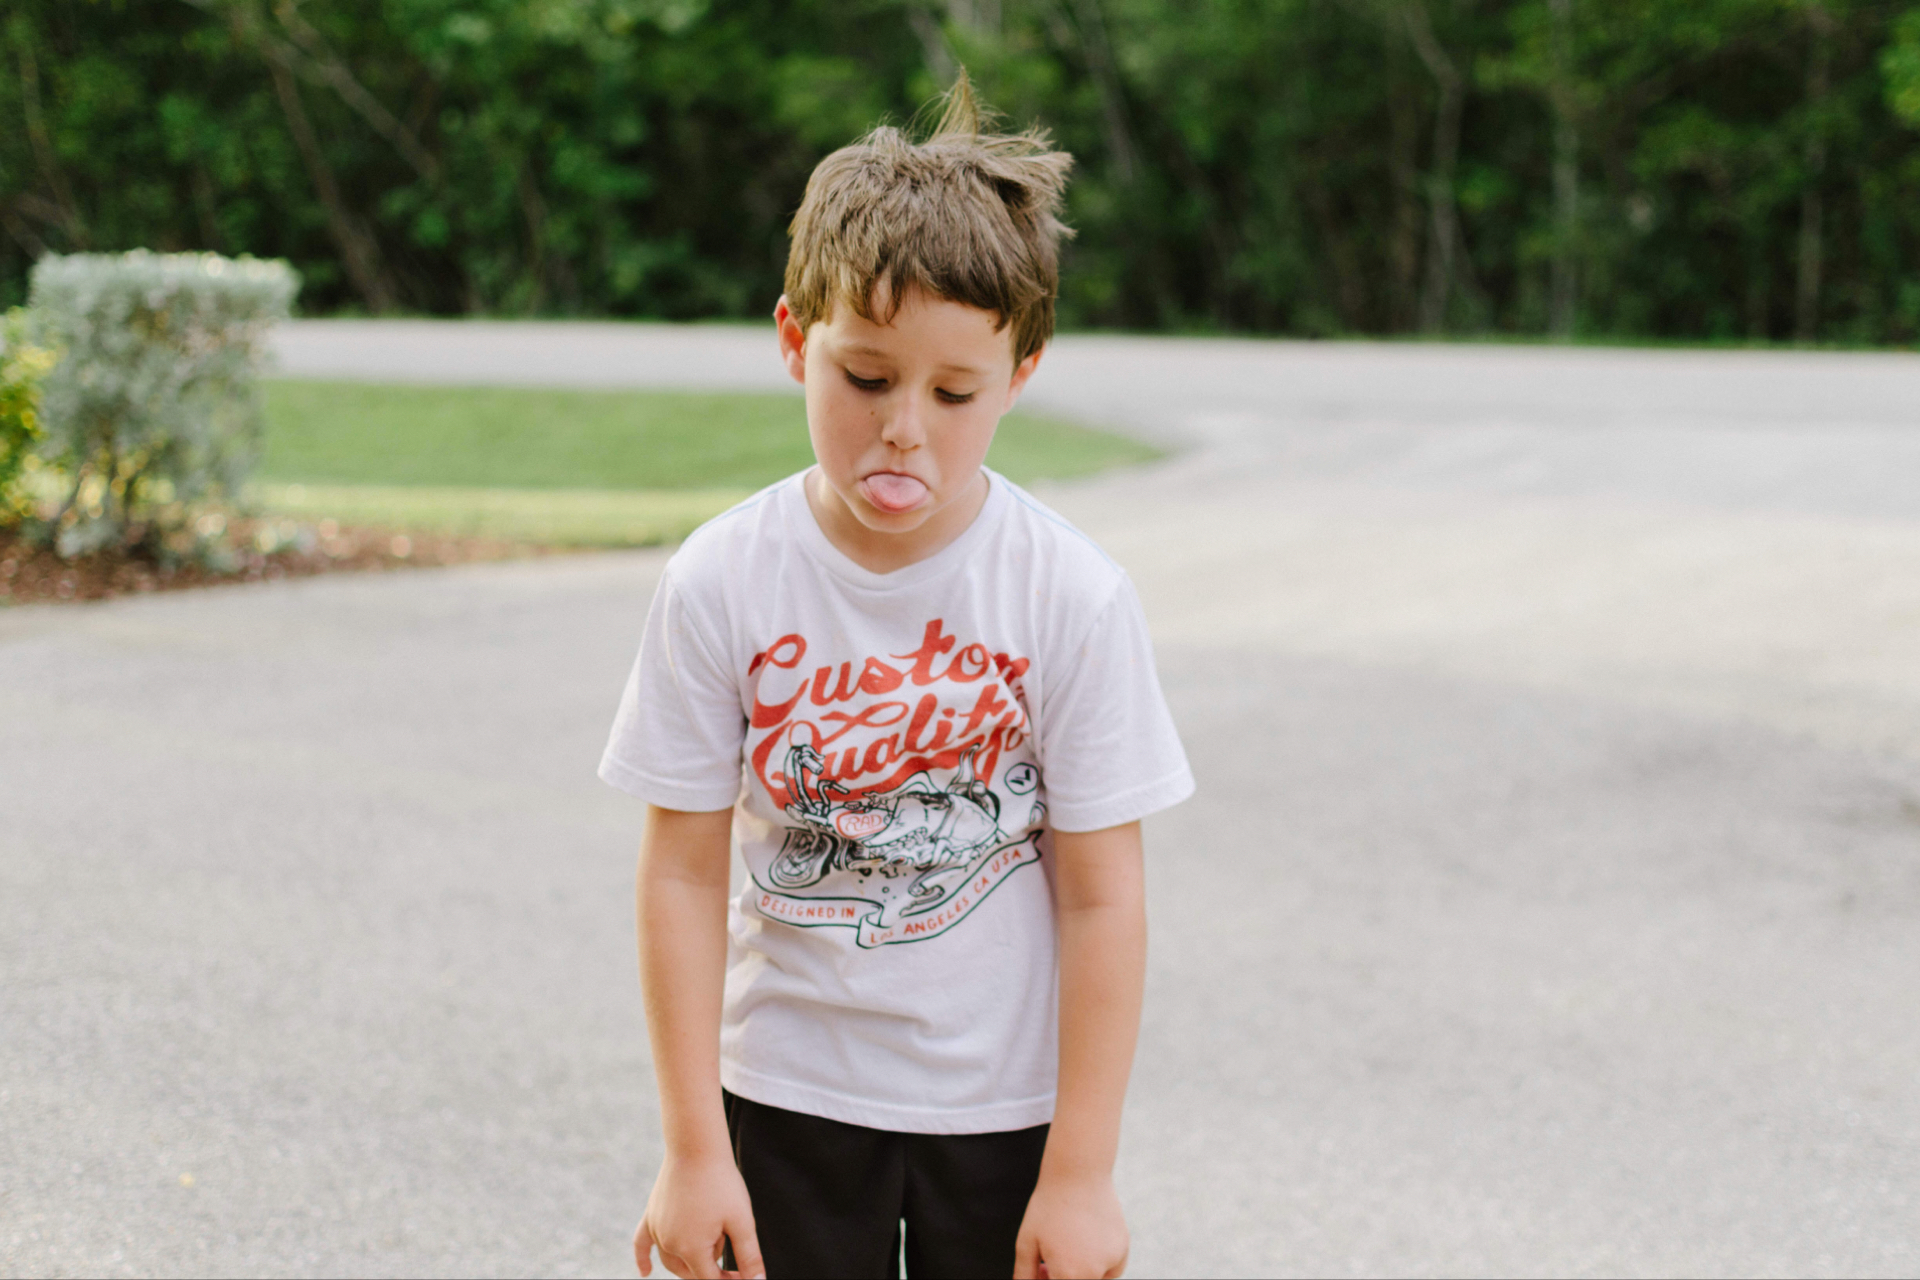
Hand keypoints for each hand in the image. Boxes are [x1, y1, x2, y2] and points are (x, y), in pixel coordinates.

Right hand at [633, 1152, 762, 1278]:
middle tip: (734, 1263)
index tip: (745, 1274)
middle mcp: (669, 1243)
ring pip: (671, 1260)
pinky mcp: (651, 1215)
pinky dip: (643, 1259)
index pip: (710, 1279)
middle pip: (690, 1272)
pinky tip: (645, 1272)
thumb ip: (749, 1256)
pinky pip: (641, 1243)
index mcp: (692, 1249)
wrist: (696, 1147)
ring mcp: (657, 1229)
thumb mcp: (742, 1221)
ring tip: (711, 1251)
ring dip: (690, 1263)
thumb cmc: (722, 1183)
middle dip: (712, 1270)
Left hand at [1013, 1171, 1128, 1278]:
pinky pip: (1110, 1268)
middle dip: (1062, 1276)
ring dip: (1082, 1271)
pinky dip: (1099, 1263)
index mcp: (1069, 1275)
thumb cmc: (1049, 1207)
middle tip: (1049, 1258)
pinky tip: (1086, 1239)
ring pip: (1095, 1278)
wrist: (1078, 1175)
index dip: (1047, 1278)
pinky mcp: (1123, 1249)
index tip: (1042, 1267)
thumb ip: (1024, 1273)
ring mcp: (1112, 1261)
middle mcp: (1094, 1273)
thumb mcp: (1026, 1242)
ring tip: (1069, 1243)